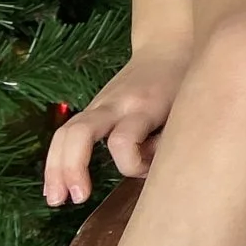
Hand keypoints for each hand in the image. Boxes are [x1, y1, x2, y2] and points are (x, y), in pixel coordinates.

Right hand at [43, 43, 191, 204]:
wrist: (169, 46)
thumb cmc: (186, 81)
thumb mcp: (190, 107)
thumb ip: (171, 141)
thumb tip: (152, 173)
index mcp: (144, 105)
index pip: (123, 140)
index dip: (132, 164)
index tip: (150, 170)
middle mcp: (115, 104)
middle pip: (80, 133)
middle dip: (73, 168)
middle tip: (79, 198)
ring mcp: (99, 105)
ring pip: (64, 133)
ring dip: (55, 169)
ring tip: (55, 200)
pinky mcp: (92, 109)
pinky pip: (66, 134)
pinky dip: (57, 160)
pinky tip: (56, 184)